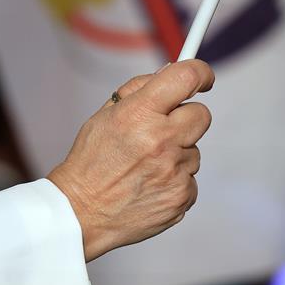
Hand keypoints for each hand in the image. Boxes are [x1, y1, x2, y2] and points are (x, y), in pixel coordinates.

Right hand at [48, 60, 213, 261]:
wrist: (81, 211)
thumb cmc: (91, 162)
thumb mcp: (105, 115)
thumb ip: (139, 89)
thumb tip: (168, 73)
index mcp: (139, 114)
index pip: (186, 78)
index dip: (201, 73)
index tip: (203, 79)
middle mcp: (161, 141)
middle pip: (201, 115)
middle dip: (186, 118)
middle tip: (165, 129)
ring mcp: (174, 171)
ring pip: (194, 151)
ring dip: (176, 154)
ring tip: (145, 166)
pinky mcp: (181, 196)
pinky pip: (190, 179)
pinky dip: (174, 180)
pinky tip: (150, 184)